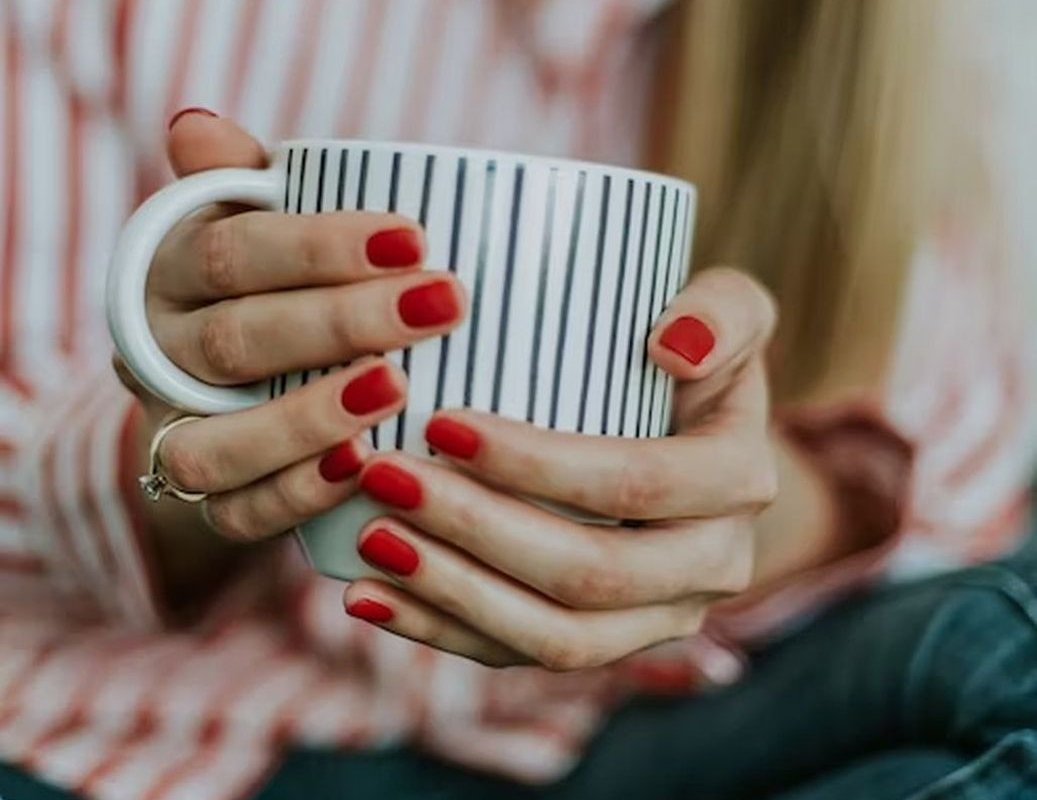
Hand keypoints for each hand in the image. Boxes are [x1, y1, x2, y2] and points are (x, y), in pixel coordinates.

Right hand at [113, 111, 464, 607]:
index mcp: (169, 273)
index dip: (318, 246)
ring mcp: (177, 432)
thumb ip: (241, 181)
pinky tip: (362, 467)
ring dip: (307, 417)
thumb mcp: (257, 221)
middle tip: (440, 304)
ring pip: (215, 442)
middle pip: (236, 341)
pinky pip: (236, 511)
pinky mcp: (209, 500)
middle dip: (341, 322)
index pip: (231, 253)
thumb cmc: (272, 281)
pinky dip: (296, 494)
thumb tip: (198, 126)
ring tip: (397, 388)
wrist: (232, 382)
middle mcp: (158, 355)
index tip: (415, 236)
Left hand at [342, 267, 777, 669]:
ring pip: (557, 638)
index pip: (635, 484)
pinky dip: (442, 632)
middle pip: (590, 576)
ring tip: (371, 541)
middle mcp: (711, 566)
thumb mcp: (729, 311)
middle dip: (478, 530)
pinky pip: (523, 658)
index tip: (440, 423)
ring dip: (454, 593)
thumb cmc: (687, 360)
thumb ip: (722, 310)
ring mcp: (658, 619)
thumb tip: (673, 344)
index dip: (537, 464)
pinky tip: (370, 597)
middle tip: (386, 478)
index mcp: (737, 482)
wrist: (693, 443)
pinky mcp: (605, 644)